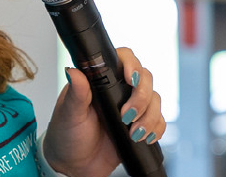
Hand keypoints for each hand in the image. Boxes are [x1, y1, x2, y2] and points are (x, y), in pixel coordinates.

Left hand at [42, 48, 163, 176]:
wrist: (74, 166)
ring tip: (133, 133)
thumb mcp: (69, 114)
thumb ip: (76, 94)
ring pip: (155, 100)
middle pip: (145, 79)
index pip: (123, 59)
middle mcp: (118, 91)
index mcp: (100, 81)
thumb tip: (73, 71)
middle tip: (127, 115)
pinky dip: (156, 129)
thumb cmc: (66, 136)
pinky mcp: (139, 125)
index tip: (131, 79)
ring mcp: (130, 107)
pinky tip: (144, 137)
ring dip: (149, 117)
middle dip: (142, 98)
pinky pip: (159, 121)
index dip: (132, 65)